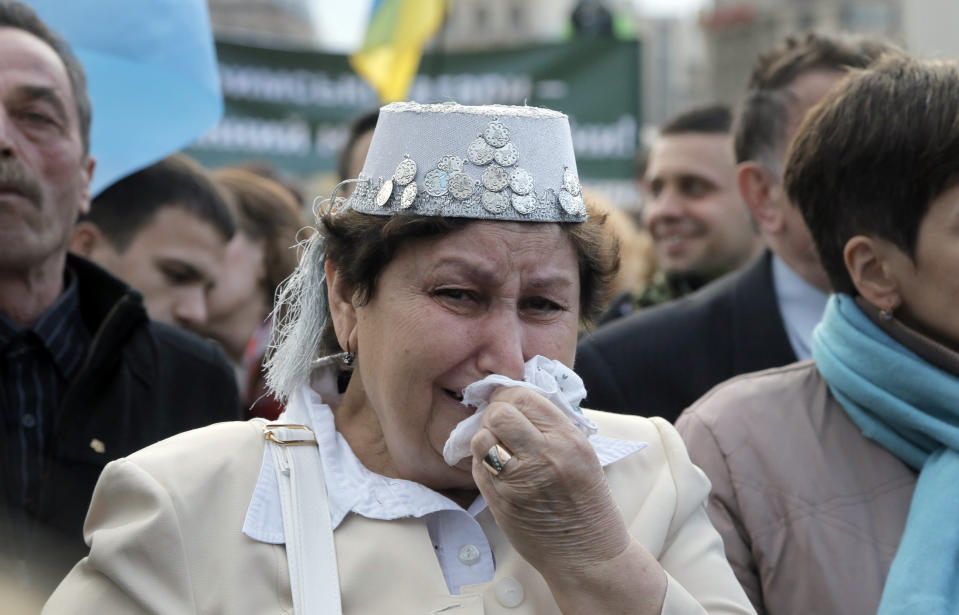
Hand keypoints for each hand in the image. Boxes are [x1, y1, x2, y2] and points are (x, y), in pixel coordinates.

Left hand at [470, 386, 666, 613]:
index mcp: (567, 439)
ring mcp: (518, 481)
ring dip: (485, 440)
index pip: (523, 397)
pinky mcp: (500, 502)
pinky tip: (498, 471)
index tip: (510, 406)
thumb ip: (550, 425)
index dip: (510, 397)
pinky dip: (483, 464)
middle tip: (502, 427)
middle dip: (494, 415)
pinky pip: (477, 468)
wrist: (587, 553)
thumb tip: (515, 399)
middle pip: (497, 414)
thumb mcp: (582, 452)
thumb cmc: (586, 500)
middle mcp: (542, 456)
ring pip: (481, 439)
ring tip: (500, 449)